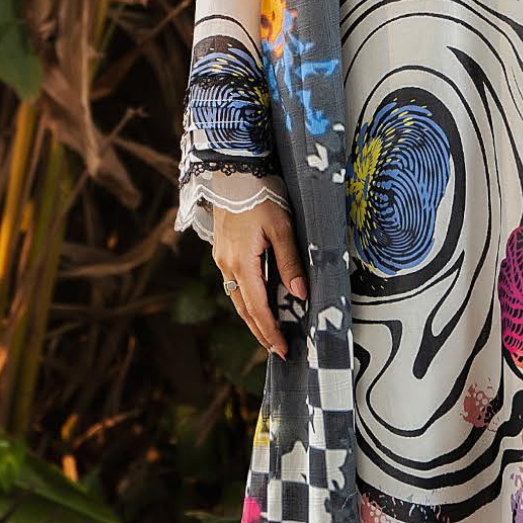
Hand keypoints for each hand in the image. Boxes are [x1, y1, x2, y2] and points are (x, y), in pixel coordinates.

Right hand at [212, 200, 306, 357]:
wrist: (233, 171)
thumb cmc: (261, 195)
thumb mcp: (282, 227)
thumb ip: (290, 262)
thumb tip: (300, 294)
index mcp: (241, 262)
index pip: (257, 307)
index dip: (270, 330)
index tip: (282, 349)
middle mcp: (227, 265)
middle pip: (243, 309)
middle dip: (260, 331)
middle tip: (278, 350)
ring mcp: (221, 258)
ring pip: (236, 298)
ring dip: (252, 318)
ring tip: (269, 334)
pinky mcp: (222, 251)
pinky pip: (233, 284)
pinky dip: (247, 300)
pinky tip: (258, 303)